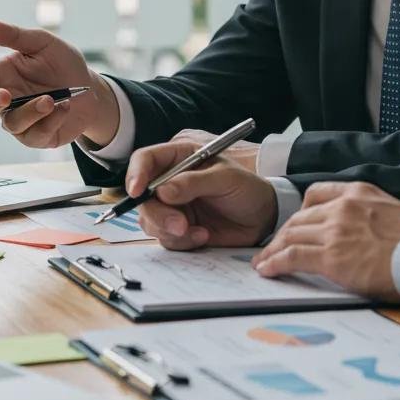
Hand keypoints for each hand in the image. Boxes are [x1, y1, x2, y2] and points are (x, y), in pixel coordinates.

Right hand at [0, 17, 119, 148]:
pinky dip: (52, 121)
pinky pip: (35, 135)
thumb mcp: (42, 43)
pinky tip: (65, 108)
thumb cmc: (63, 64)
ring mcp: (21, 120)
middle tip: (6, 95)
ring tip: (52, 100)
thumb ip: (13, 35)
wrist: (91, 90)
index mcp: (3, 74)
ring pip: (13, 123)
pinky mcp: (37, 137)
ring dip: (32, 111)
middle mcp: (8, 99)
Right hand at [127, 138, 277, 249]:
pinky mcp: (178, 229)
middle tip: (179, 224)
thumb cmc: (247, 188)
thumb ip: (194, 182)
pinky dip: (182, 241)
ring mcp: (172, 207)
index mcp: (179, 158)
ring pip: (150, 221)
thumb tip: (162, 191)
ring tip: (197, 232)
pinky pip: (166, 239)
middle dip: (157, 214)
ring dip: (169, 230)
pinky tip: (203, 236)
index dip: (136, 174)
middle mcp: (169, 181)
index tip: (136, 192)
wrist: (263, 217)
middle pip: (142, 197)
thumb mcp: (225, 178)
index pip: (145, 160)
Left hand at [252, 181, 399, 301]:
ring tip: (264, 262)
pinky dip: (275, 262)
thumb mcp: (391, 209)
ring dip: (273, 250)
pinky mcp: (331, 257)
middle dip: (283, 234)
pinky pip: (292, 256)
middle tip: (273, 247)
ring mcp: (335, 230)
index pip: (316, 193)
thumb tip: (358, 230)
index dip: (301, 210)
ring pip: (291, 236)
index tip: (296, 223)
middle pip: (299, 217)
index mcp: (358, 192)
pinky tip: (268, 270)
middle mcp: (342, 207)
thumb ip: (368, 213)